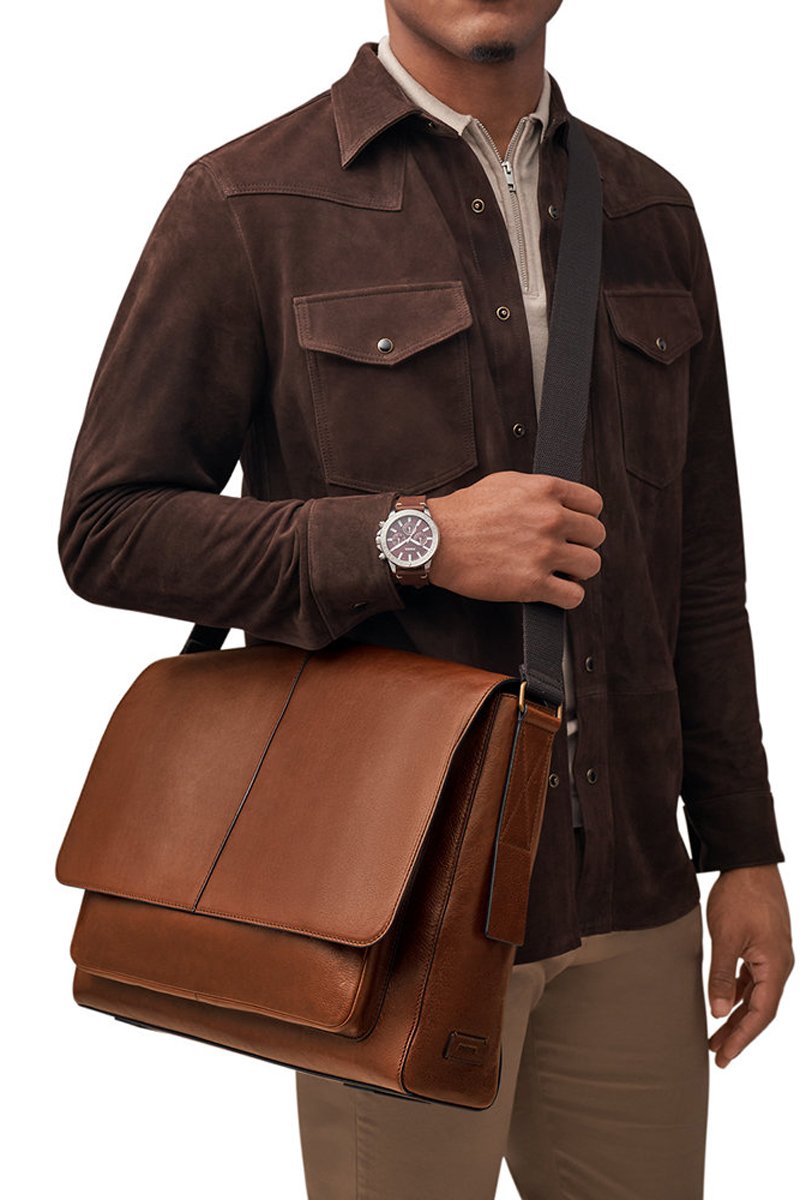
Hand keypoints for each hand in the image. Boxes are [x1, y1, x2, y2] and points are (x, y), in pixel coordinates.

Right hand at [426, 471, 605, 608]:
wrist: (434, 540)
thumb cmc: (462, 512)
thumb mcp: (505, 483)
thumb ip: (538, 491)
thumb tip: (559, 501)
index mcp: (545, 491)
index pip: (594, 504)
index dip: (585, 517)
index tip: (575, 527)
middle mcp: (550, 519)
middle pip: (596, 535)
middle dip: (582, 544)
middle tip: (564, 551)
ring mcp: (544, 552)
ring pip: (591, 565)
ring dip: (577, 571)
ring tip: (559, 572)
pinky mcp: (533, 583)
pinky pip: (574, 596)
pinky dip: (567, 597)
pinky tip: (553, 591)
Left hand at [705, 864, 793, 1067]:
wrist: (749, 862)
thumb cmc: (740, 896)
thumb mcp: (726, 937)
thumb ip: (721, 975)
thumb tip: (718, 1012)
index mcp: (776, 966)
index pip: (761, 1013)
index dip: (742, 1038)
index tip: (724, 1056)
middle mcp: (779, 965)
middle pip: (760, 1009)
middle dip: (739, 1034)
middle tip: (718, 1056)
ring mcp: (772, 955)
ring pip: (756, 995)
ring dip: (737, 1015)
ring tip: (716, 1035)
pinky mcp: (763, 946)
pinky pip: (753, 979)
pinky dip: (739, 993)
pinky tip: (724, 1002)